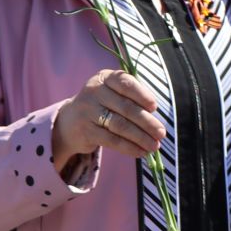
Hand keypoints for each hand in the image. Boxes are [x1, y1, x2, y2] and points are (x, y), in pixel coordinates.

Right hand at [52, 69, 166, 166]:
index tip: (154, 107)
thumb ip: (131, 98)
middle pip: (126, 107)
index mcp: (105, 77)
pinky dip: (129, 147)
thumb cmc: (102, 105)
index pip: (125, 83)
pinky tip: (141, 152)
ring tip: (154, 146)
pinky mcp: (86, 131)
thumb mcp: (112, 93)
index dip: (141, 95)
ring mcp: (88, 111)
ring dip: (141, 137)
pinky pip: (112, 140)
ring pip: (120, 125)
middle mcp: (94, 92)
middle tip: (161, 133)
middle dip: (147, 122)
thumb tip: (154, 116)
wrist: (69, 121)